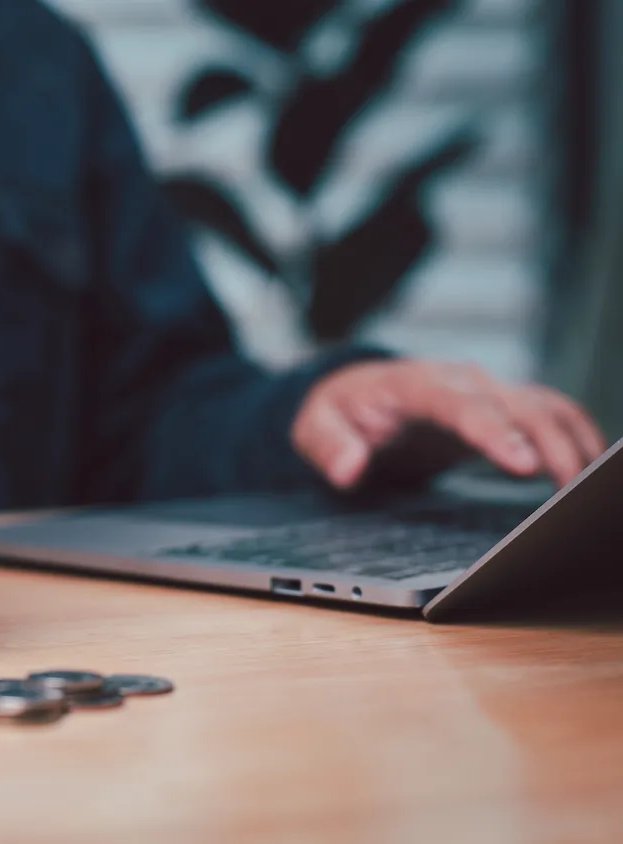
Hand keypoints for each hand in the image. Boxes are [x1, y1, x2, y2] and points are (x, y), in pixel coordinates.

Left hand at [292, 359, 607, 490]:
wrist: (355, 392)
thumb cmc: (339, 410)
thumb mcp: (314, 427)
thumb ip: (328, 445)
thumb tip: (349, 468)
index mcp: (416, 384)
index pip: (462, 405)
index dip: (495, 433)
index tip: (523, 465)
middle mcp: (460, 381)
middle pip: (518, 405)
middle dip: (551, 444)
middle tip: (573, 491)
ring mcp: (487, 392)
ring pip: (545, 407)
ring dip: (574, 442)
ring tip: (591, 487)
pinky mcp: (502, 407)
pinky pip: (551, 414)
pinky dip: (577, 435)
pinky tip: (592, 468)